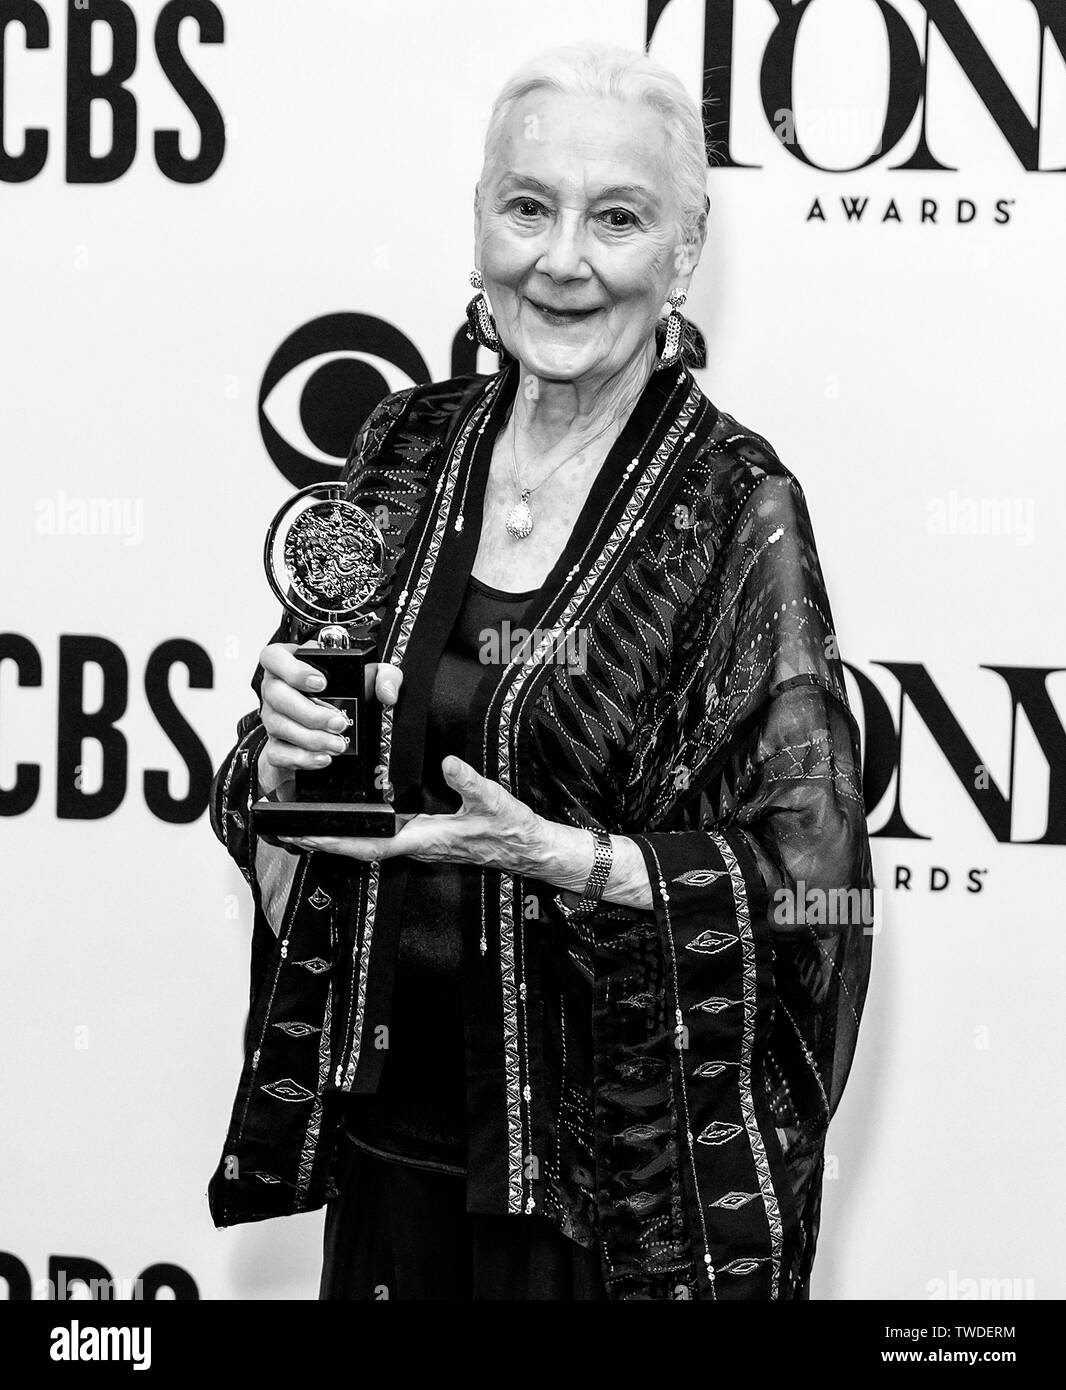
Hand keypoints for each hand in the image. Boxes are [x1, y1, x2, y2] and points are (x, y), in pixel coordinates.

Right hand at [257, 641, 402, 799]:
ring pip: (278, 726)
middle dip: (310, 712)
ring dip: (310, 738)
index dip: (293, 670)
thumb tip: (387, 693)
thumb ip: (384, 676)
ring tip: (338, 744)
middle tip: (338, 722)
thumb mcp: (369, 676)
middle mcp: (275, 688)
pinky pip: (277, 753)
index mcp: (289, 663)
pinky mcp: (276, 744)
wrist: (336, 726)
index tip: (321, 683)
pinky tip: (323, 758)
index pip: (273, 657)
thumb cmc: (344, 693)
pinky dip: (301, 758)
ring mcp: (272, 716)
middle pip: (276, 695)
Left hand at [281, 754, 560, 875]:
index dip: (338, 841)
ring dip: (338, 838)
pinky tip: (348, 822)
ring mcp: (420, 844)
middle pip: (359, 848)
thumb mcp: (493, 800)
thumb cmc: (511, 829)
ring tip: (306, 827)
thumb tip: (447, 763)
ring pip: (369, 845)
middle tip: (287, 830)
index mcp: (425, 838)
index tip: (308, 834)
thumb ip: (470, 782)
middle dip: (324, 841)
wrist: (528, 848)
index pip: (372, 843)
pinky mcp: (425, 838)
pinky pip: (383, 838)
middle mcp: (416, 845)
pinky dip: (359, 833)